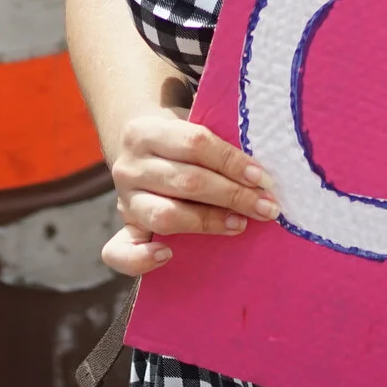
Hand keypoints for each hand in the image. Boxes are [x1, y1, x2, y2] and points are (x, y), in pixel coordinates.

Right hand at [103, 107, 277, 276]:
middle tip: (266, 207)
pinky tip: (168, 255)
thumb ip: (215, 144)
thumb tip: (260, 174)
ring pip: (165, 215)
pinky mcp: (124, 226)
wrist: (139, 147)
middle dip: (233, 195)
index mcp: (145, 131)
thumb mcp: (189, 128)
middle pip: (187, 181)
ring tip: (239, 224)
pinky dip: (142, 258)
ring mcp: (124, 198)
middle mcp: (130, 166)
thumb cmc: (179, 141)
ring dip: (209, 222)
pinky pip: (120, 251)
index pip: (195, 143)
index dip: (232, 162)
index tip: (263, 178)